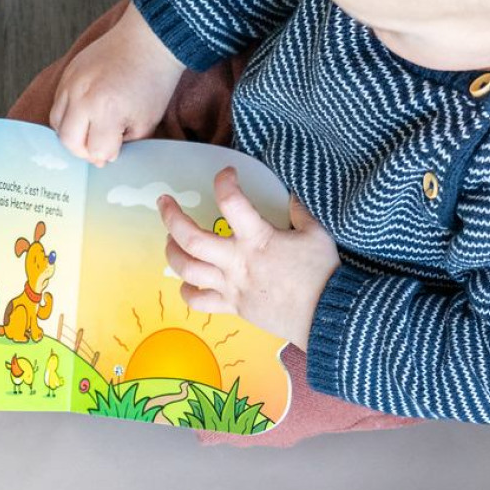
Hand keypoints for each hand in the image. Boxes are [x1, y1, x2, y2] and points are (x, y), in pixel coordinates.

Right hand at [50, 0, 184, 165]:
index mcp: (106, 110)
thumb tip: (102, 156)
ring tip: (92, 131)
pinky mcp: (67, 73)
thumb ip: (124, 143)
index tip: (118, 147)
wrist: (149, 40)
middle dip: (85, 151)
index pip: (96, 151)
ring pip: (56, 124)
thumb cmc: (153, 80)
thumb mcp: (146, 121)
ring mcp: (71, 83)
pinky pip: (57, 104)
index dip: (109, 154)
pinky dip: (68, 115)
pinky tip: (86, 114)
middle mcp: (82, 97)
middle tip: (100, 146)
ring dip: (72, 134)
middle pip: (69, 142)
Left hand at [158, 167, 340, 349]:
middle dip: (171, 217)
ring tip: (169, 240)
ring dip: (172, 252)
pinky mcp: (233, 307)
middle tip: (164, 202)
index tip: (227, 173)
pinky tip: (186, 282)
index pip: (231, 202)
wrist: (325, 315)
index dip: (225, 181)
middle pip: (190, 238)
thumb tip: (291, 196)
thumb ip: (299, 212)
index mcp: (257, 239)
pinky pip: (199, 303)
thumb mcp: (316, 234)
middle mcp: (237, 261)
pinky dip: (187, 292)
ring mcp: (231, 286)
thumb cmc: (323, 274)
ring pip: (187, 270)